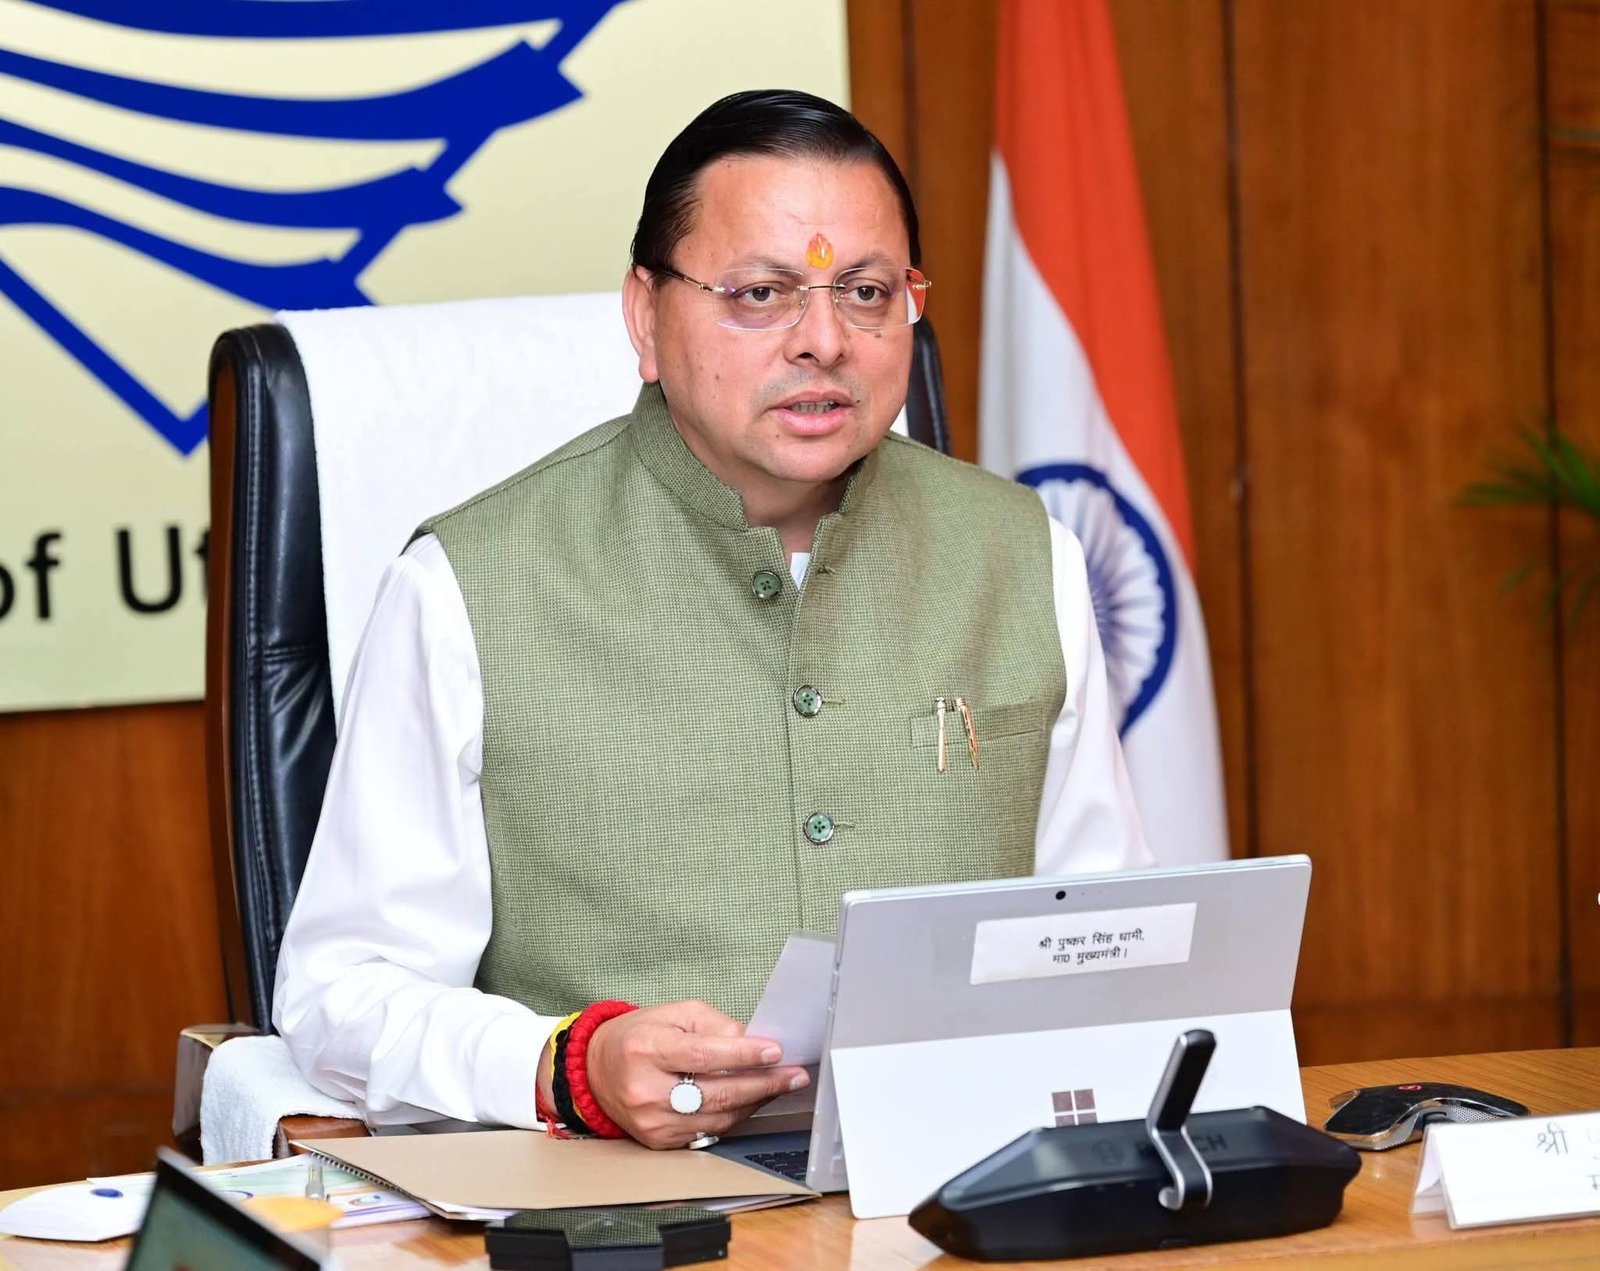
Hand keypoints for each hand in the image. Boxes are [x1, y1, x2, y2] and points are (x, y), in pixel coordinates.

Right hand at [582, 1000, 809, 1148]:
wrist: (597, 1070)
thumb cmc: (639, 1036)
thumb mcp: (674, 1014)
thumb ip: (714, 1025)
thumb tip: (753, 1041)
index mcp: (646, 1049)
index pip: (703, 1055)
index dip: (743, 1055)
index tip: (775, 1051)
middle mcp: (646, 1090)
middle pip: (716, 1093)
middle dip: (763, 1083)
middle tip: (794, 1075)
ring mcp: (651, 1122)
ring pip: (717, 1118)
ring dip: (755, 1102)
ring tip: (780, 1086)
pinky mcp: (658, 1142)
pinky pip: (707, 1133)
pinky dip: (734, 1117)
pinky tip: (751, 1101)